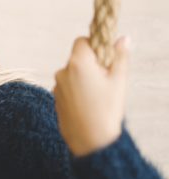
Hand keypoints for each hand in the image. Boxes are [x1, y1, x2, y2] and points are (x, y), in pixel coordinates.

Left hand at [53, 36, 128, 156]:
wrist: (90, 140)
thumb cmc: (106, 109)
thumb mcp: (118, 80)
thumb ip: (119, 56)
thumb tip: (122, 39)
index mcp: (78, 63)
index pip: (81, 41)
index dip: (94, 45)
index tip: (104, 58)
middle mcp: (63, 72)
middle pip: (77, 58)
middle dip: (90, 64)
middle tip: (105, 80)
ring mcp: (57, 86)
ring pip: (72, 74)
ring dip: (83, 78)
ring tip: (97, 96)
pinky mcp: (55, 99)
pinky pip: (68, 87)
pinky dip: (77, 91)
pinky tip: (87, 104)